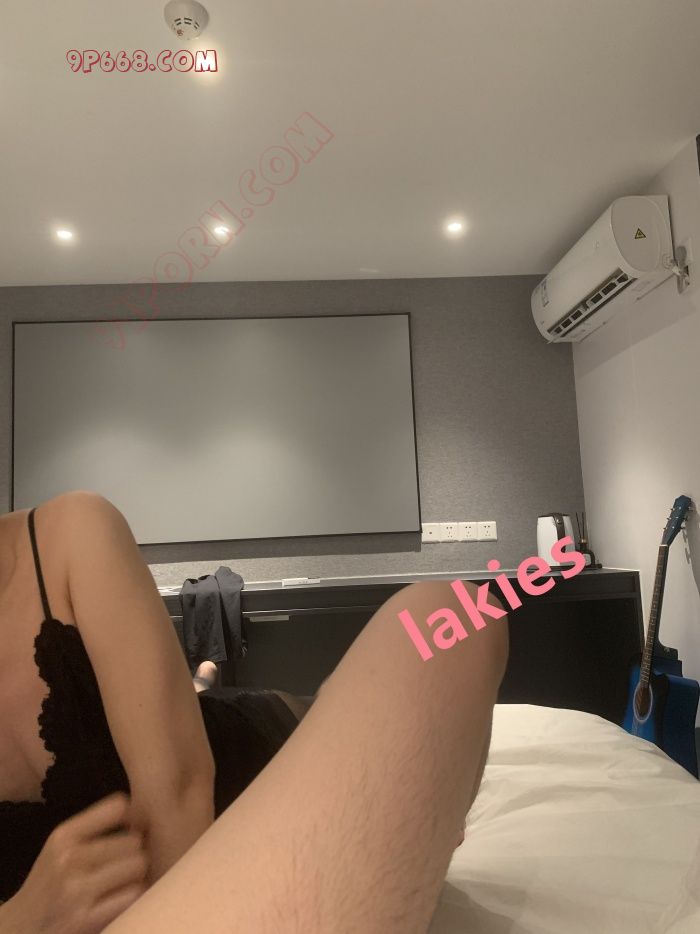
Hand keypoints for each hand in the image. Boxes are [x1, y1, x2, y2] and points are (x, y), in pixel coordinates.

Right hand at [6, 792, 147, 933]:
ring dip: (136, 875)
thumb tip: (141, 816)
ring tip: (122, 882)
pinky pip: (133, 894)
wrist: (21, 928)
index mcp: (63, 836)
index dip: (132, 818)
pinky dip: (131, 896)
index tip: (131, 829)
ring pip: (138, 865)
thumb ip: (94, 827)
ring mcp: (76, 891)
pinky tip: (118, 900)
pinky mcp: (85, 919)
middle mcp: (68, 859)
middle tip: (123, 864)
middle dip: (134, 852)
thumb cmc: (51, 882)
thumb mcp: (60, 847)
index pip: (117, 807)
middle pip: (134, 841)